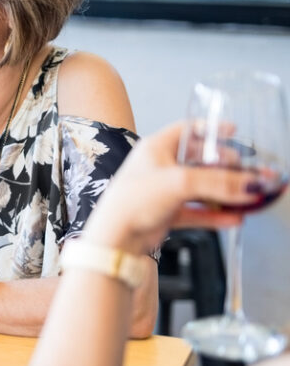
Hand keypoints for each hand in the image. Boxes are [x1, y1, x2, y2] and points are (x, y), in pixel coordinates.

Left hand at [81, 121, 261, 254]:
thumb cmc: (134, 200)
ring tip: (245, 195)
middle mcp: (159, 166)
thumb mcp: (180, 182)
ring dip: (223, 192)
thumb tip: (250, 185)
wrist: (116, 236)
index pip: (187, 129)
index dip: (210, 128)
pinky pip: (197, 211)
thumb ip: (218, 182)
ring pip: (200, 187)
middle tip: (244, 170)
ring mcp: (163, 190)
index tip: (233, 131)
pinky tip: (233, 219)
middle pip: (199, 159)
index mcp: (156, 148)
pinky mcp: (166, 212)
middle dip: (224, 165)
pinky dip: (215, 214)